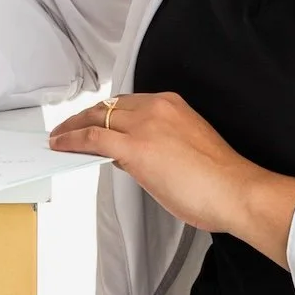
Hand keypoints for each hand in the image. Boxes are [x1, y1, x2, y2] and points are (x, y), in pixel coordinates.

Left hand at [47, 90, 294, 262]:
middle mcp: (156, 107)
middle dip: (85, 116)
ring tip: (59, 137)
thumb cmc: (221, 179)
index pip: (128, 103)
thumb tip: (133, 155)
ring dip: (73, 127)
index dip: (107, 113)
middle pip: (108, 106)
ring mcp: (143, 125)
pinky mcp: (134, 147)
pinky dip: (72, 139)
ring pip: (96, 117)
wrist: (235, 190)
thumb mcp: (188, 149)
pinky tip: (62, 145)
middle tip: (68, 127)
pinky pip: (92, 137)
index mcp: (173, 105)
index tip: (94, 121)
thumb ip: (159, 145)